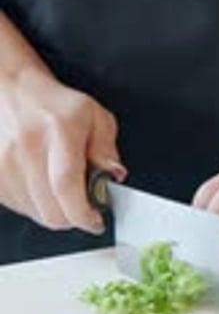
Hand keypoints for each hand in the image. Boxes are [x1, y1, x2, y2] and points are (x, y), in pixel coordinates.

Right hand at [0, 67, 125, 232]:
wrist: (10, 93)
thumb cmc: (52, 104)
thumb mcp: (94, 116)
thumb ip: (107, 148)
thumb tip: (113, 176)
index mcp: (58, 130)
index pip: (67, 185)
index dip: (84, 213)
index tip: (95, 221)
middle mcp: (27, 148)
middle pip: (52, 211)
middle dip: (73, 217)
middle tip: (82, 204)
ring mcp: (5, 164)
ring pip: (36, 214)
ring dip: (54, 210)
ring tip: (59, 187)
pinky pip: (19, 208)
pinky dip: (35, 205)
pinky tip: (41, 185)